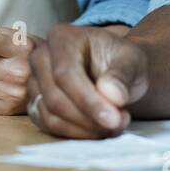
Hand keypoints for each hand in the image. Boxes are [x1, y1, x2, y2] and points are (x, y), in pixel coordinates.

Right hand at [26, 23, 148, 137]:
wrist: (117, 72)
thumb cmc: (123, 62)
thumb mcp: (133, 61)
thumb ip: (123, 75)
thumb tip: (112, 94)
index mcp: (62, 37)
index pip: (65, 73)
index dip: (88, 100)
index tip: (113, 119)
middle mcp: (41, 57)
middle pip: (55, 97)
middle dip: (88, 119)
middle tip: (119, 124)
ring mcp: (36, 82)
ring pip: (50, 115)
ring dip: (84, 129)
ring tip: (114, 125)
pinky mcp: (36, 103)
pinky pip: (49, 126)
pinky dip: (75, 134)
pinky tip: (98, 129)